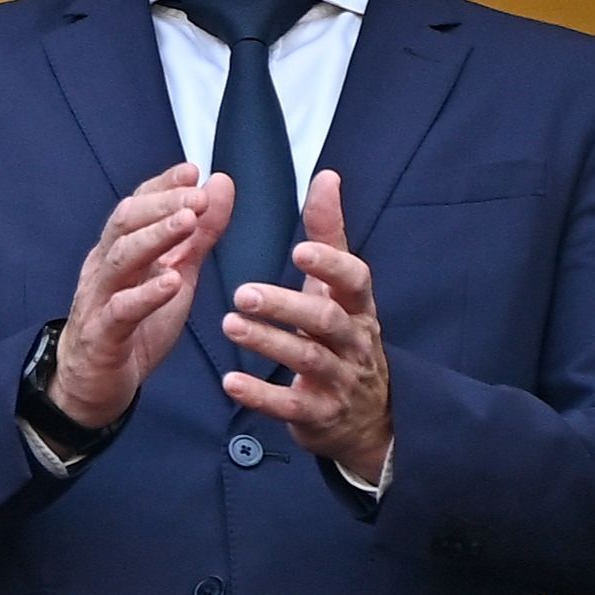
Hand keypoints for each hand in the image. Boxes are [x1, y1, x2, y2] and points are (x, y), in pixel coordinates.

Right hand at [50, 165, 217, 429]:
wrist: (94, 384)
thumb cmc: (134, 326)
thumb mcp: (177, 274)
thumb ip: (199, 233)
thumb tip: (219, 183)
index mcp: (120, 250)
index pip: (136, 206)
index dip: (162, 186)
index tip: (192, 170)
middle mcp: (104, 268)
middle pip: (124, 224)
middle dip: (161, 205)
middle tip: (197, 196)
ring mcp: (99, 300)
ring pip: (120, 259)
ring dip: (155, 237)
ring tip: (189, 223)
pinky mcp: (102, 335)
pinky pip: (121, 310)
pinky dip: (146, 294)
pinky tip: (172, 282)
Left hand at [220, 173, 390, 482]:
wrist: (366, 419)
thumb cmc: (344, 339)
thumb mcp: (342, 290)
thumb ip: (330, 236)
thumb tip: (326, 176)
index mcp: (358, 307)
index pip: (355, 280)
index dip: (331, 265)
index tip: (300, 248)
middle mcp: (353, 342)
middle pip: (326, 320)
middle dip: (286, 305)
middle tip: (242, 293)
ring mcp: (338, 380)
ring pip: (306, 359)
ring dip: (267, 342)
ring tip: (228, 325)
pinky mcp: (318, 414)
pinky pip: (290, 404)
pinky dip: (261, 394)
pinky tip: (230, 382)